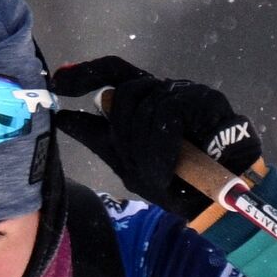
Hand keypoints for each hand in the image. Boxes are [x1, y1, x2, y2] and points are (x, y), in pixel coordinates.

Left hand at [50, 55, 260, 217]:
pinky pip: (168, 112)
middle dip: (122, 132)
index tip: (58, 85)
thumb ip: (98, 137)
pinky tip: (171, 163)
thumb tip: (64, 119)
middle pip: (123, 92)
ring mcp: (185, 92)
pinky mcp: (206, 100)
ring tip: (160, 171)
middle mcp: (162, 91)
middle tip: (139, 165)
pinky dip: (163, 144)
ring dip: (145, 146)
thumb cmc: (175, 184)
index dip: (84, 73)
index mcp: (144, 102)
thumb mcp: (127, 163)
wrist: (218, 203)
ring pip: (144, 103)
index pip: (110, 73)